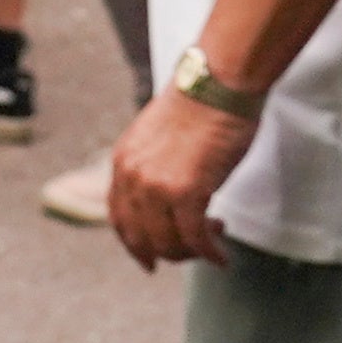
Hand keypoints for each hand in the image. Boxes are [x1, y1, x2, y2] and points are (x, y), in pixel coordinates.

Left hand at [107, 86, 256, 269]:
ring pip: (169, 243)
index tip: (149, 260)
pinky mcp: (187, 192)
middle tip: (194, 251)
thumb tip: (166, 194)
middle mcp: (132, 177)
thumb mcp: (157, 136)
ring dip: (192, 252)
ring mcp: (157, 186)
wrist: (216, 82)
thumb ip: (153, 165)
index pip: (119, 218)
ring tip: (214, 237)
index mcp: (123, 161)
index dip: (134, 244)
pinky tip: (222, 255)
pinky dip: (210, 253)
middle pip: (142, 237)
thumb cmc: (200, 103)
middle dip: (170, 252)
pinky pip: (196, 238)